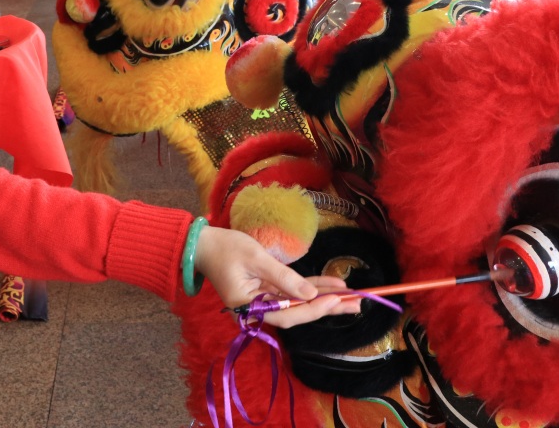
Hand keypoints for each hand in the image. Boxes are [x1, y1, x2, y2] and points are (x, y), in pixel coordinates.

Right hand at [194, 226, 361, 328]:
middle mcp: (256, 310)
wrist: (201, 244)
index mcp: (249, 307)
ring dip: (323, 298)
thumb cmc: (225, 248)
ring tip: (351, 296)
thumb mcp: (256, 259)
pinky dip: (310, 289)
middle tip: (357, 303)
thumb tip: (311, 295)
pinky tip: (331, 285)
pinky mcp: (264, 292)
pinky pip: (290, 293)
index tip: (337, 299)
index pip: (288, 314)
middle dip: (327, 308)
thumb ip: (284, 278)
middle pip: (297, 313)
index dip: (314, 309)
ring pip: (297, 304)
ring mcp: (261, 302)